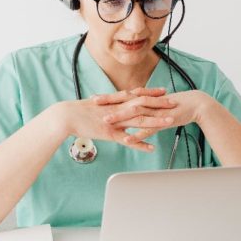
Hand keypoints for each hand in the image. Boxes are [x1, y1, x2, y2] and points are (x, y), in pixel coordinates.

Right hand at [57, 88, 177, 151]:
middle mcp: (118, 109)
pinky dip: (140, 143)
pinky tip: (151, 148)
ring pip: (140, 121)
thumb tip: (111, 103)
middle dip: (160, 104)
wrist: (66, 116)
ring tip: (170, 121)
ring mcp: (115, 121)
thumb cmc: (78, 111)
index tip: (163, 92)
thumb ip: (106, 104)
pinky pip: (128, 140)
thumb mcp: (95, 105)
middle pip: (143, 105)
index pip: (137, 95)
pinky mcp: (110, 133)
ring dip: (156, 121)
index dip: (151, 93)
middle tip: (174, 103)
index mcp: (115, 101)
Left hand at [96, 90, 213, 145]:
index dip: (108, 97)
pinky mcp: (162, 121)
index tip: (94, 98)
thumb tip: (131, 108)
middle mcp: (147, 102)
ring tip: (106, 121)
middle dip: (109, 102)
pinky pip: (148, 129)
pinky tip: (128, 139)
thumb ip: (142, 107)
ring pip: (134, 114)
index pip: (123, 96)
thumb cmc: (173, 105)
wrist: (194, 105)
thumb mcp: (155, 105)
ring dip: (120, 117)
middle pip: (125, 101)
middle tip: (93, 103)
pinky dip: (137, 134)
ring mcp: (154, 112)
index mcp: (144, 98)